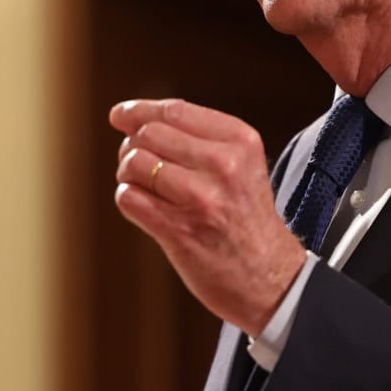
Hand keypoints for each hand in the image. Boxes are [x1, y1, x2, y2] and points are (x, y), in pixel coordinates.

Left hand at [110, 98, 307, 335]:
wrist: (271, 279)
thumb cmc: (247, 220)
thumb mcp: (242, 165)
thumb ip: (195, 138)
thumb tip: (126, 117)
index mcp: (240, 141)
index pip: (174, 111)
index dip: (139, 111)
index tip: (120, 116)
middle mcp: (223, 165)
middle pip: (148, 134)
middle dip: (132, 147)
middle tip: (139, 166)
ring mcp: (200, 199)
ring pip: (134, 163)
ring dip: (127, 175)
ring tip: (144, 189)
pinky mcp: (179, 231)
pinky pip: (128, 198)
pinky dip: (128, 200)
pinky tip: (145, 209)